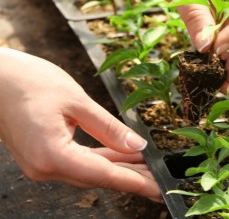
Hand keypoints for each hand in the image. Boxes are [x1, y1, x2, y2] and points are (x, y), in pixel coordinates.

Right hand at [0, 48, 161, 201]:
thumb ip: (109, 128)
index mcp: (52, 155)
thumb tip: (138, 146)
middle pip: (98, 178)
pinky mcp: (41, 155)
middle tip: (159, 179)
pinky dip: (100, 159)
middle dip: (131, 177)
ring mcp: (40, 164)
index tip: (158, 188)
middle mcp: (44, 167)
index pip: (104, 174)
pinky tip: (121, 155)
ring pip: (89, 171)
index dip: (135, 181)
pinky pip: (77, 162)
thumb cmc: (28, 82)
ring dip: (117, 168)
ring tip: (146, 166)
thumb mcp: (77, 101)